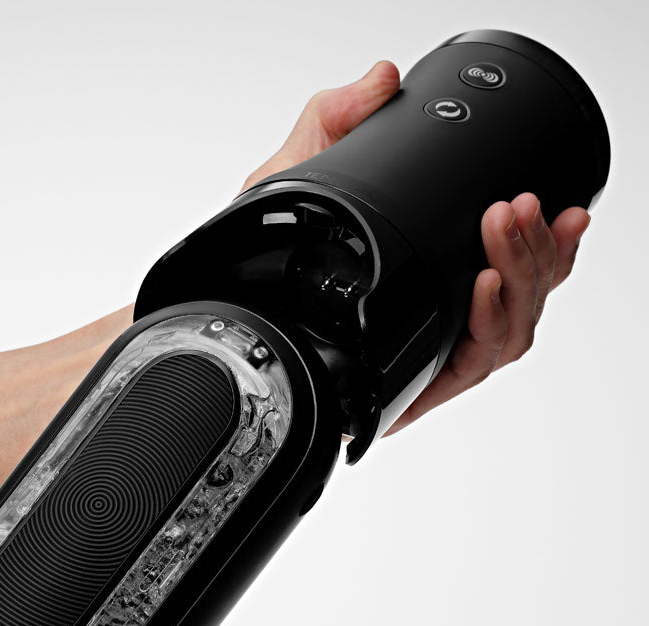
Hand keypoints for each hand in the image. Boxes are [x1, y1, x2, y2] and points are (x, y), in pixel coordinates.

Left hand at [241, 62, 592, 432]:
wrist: (225, 321)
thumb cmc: (260, 261)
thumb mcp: (296, 177)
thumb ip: (335, 120)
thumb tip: (380, 79)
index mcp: (427, 274)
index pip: (508, 261)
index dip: (545, 237)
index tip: (558, 203)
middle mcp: (436, 318)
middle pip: (522, 296)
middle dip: (536, 247)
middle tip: (520, 207)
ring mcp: (425, 356)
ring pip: (511, 332)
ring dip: (521, 277)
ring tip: (505, 229)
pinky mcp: (406, 389)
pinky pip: (471, 364)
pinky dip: (488, 324)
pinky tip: (483, 286)